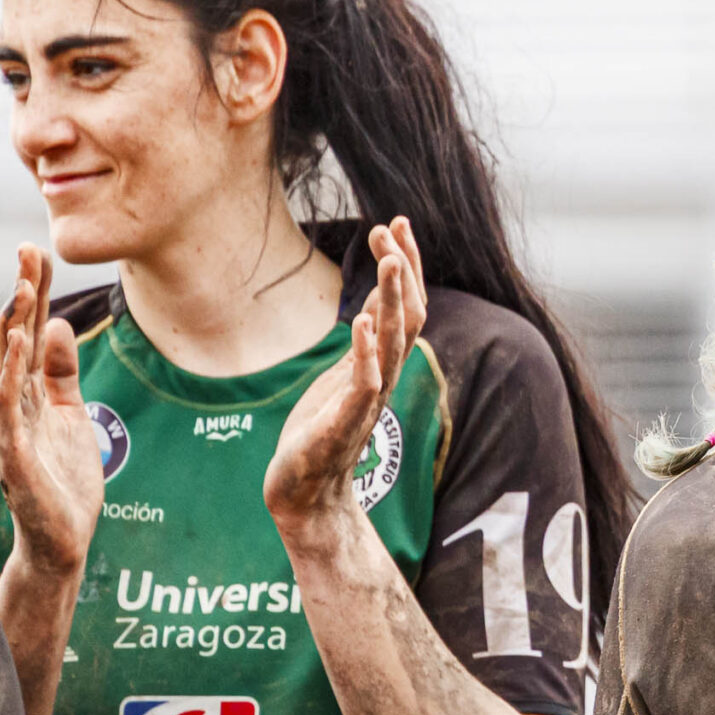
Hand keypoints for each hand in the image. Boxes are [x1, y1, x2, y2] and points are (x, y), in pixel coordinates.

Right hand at [0, 245, 101, 576]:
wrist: (63, 538)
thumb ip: (62, 372)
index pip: (26, 331)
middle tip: (27, 250)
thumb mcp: (71, 413)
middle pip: (13, 337)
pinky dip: (13, 373)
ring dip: (13, 325)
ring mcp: (10, 425)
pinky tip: (20, 344)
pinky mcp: (15, 452)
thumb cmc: (65, 477)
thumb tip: (55, 324)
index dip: (31, 292)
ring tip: (22, 286)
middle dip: (20, 294)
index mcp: (26, 391)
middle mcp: (11, 402)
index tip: (36, 250)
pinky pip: (10, 407)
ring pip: (7, 366)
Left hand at [265, 219, 424, 528]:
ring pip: (393, 341)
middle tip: (394, 227)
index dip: (406, 264)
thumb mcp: (343, 374)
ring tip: (390, 260)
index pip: (405, 304)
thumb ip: (365, 340)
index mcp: (382, 363)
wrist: (306, 491)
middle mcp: (383, 376)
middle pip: (408, 314)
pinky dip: (367, 352)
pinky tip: (362, 322)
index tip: (397, 223)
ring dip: (393, 298)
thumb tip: (380, 299)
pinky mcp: (346, 421)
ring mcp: (368, 398)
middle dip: (404, 269)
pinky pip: (365, 382)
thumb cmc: (321, 433)